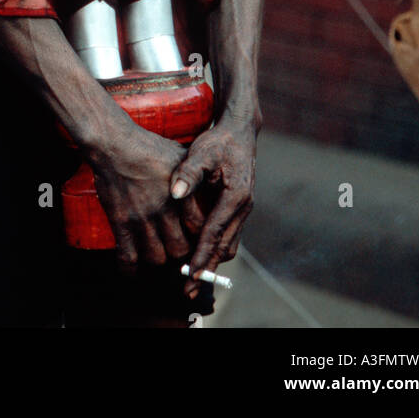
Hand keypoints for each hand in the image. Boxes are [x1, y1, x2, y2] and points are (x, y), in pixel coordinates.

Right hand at [88, 118, 192, 268]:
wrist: (114, 143)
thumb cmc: (148, 147)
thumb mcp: (180, 156)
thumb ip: (195, 177)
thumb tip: (210, 189)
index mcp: (183, 194)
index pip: (200, 230)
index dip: (201, 238)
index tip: (196, 239)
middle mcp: (164, 210)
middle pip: (180, 250)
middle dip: (181, 252)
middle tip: (177, 247)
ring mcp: (142, 218)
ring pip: (157, 258)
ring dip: (158, 257)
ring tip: (157, 250)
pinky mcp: (121, 222)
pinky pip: (128, 257)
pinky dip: (131, 268)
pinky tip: (133, 267)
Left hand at [169, 118, 256, 299]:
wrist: (239, 132)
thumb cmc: (219, 141)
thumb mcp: (202, 151)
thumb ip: (189, 173)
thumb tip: (175, 193)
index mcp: (236, 196)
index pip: (215, 233)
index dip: (202, 256)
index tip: (189, 275)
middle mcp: (243, 207)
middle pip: (226, 247)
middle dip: (207, 268)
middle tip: (188, 287)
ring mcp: (242, 210)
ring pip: (229, 244)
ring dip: (211, 261)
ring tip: (191, 277)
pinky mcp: (237, 209)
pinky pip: (227, 235)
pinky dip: (214, 248)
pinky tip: (198, 254)